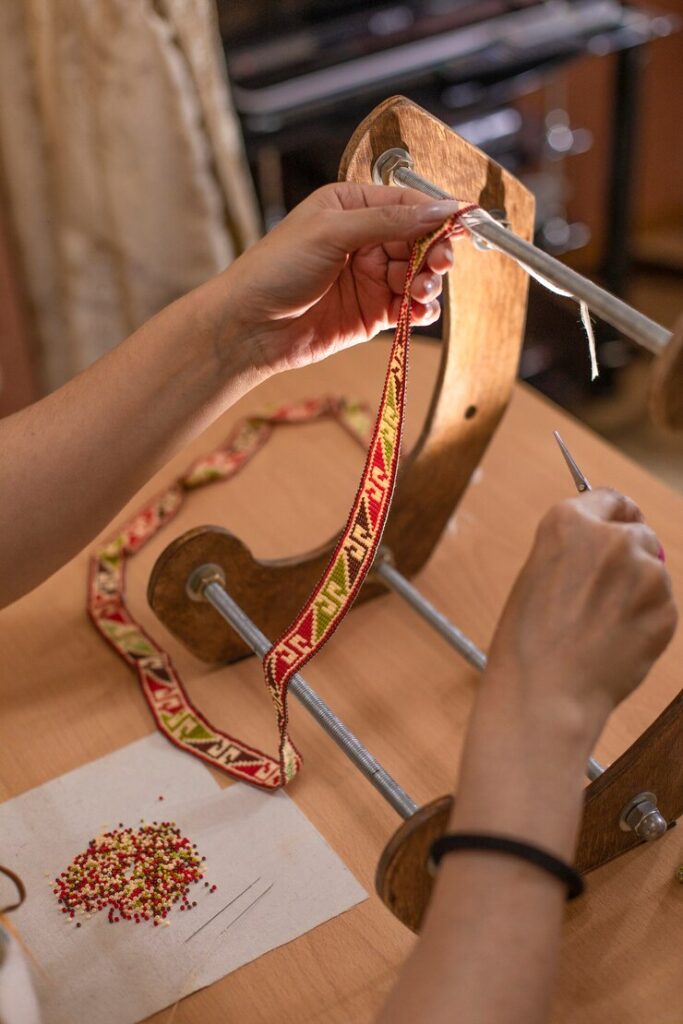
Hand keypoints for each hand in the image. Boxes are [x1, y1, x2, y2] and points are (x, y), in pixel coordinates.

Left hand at [220, 183, 461, 376]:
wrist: (248, 327)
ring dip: (429, 283)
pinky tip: (419, 312)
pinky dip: (421, 310)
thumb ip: (389, 220)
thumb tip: (440, 208)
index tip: (463, 223)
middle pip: (421, 241)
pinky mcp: (372, 314)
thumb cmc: (276, 269)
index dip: (437, 214)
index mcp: (352, 207)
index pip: (408, 203)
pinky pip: (409, 307)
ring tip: (419, 292)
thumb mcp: (332, 232)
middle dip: (435, 253)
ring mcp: (370, 278)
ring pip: (419, 276)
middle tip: (438, 265)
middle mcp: (365, 240)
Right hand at [486, 488, 676, 734]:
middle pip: (637, 534)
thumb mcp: (538, 575)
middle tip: (604, 594)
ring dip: (637, 593)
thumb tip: (611, 547)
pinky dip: (645, 622)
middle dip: (628, 558)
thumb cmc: (529, 641)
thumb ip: (576, 552)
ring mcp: (645, 572)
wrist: (546, 692)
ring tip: (600, 628)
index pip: (609, 499)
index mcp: (569, 523)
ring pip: (652, 572)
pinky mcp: (666, 607)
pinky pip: (662, 606)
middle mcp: (611, 539)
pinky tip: (615, 643)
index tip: (618, 527)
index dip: (613, 517)